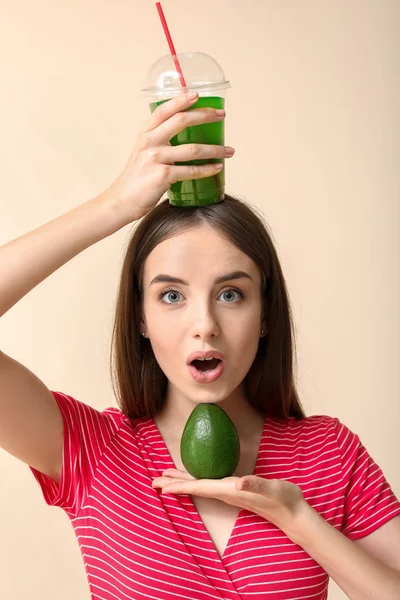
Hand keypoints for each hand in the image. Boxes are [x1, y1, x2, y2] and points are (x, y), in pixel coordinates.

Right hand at [103, 92, 234, 224]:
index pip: (163, 109)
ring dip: (215, 149)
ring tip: (229, 150)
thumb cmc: (137, 179)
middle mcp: (149, 142)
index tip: (198, 95)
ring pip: (192, 149)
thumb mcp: (143, 154)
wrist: (122, 201)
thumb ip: (159, 143)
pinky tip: (217, 168)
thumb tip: (186, 138)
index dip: (181, 99)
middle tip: (222, 116)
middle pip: (181, 121)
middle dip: (205, 116)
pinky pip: (191, 171)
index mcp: (145, 134)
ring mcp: (156, 158)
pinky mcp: (162, 175)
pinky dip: (207, 170)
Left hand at [152, 468, 306, 531]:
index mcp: (229, 490)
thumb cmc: (282, 499)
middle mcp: (226, 492)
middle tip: (154, 481)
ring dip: (182, 483)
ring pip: (199, 486)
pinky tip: (193, 478)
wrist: (293, 513)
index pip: (199, 487)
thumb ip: (255, 485)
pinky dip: (196, 481)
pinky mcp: (234, 491)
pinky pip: (208, 485)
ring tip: (166, 478)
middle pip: (194, 488)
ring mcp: (229, 492)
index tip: (162, 485)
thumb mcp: (271, 488)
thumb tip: (239, 483)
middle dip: (174, 484)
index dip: (180, 485)